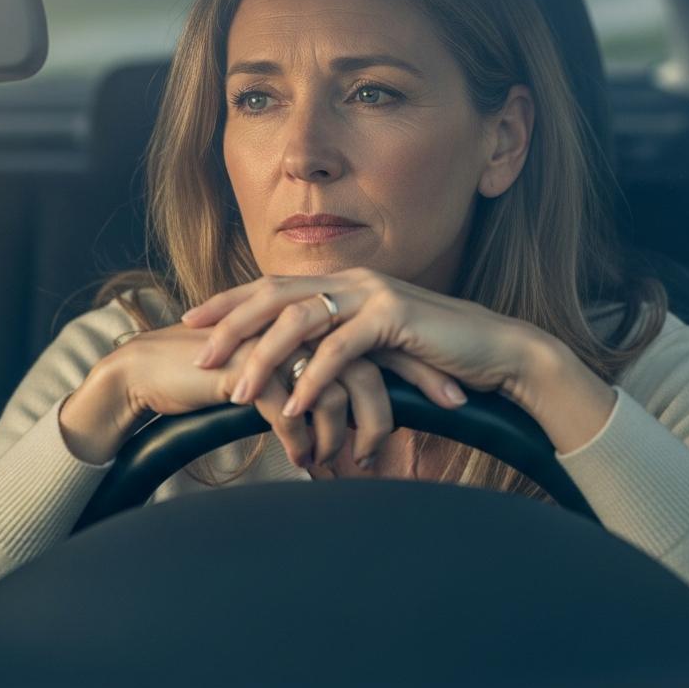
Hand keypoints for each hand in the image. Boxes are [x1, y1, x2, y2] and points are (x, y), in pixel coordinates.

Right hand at [106, 320, 452, 470]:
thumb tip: (351, 407)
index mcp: (316, 320)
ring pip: (337, 390)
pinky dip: (302, 440)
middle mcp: (303, 325)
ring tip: (347, 463)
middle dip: (395, 411)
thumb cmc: (219, 372)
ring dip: (345, 435)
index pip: (382, 341)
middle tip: (408, 450)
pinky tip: (302, 461)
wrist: (154, 368)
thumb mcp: (278, 371)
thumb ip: (316, 376)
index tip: (453, 404)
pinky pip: (291, 411)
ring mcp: (276, 343)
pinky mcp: (248, 367)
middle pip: (371, 363)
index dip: (419, 372)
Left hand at [178, 267, 565, 421]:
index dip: (230, 302)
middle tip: (197, 355)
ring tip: (238, 393)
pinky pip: (341, 349)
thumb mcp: (380, 347)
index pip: (274, 287)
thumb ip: (342, 347)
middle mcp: (353, 281)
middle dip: (231, 325)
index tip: (192, 321)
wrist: (496, 351)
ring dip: (264, 359)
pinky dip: (314, 379)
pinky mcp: (395, 317)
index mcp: (344, 283)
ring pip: (301, 320)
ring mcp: (373, 294)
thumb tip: (302, 369)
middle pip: (275, 296)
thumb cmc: (437, 354)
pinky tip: (294, 406)